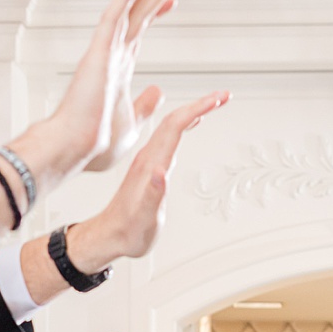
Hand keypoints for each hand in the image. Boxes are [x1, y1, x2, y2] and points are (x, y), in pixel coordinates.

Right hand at [34, 0, 182, 179]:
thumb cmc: (95, 144)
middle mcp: (111, 56)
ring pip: (128, 11)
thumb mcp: (133, 123)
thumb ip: (144, 106)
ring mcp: (104, 53)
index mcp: (118, 71)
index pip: (139, 34)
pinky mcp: (99, 54)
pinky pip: (114, 19)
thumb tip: (158, 92)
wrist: (74, 150)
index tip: (172, 0)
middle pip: (137, 15)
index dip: (155, 14)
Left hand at [67, 92, 229, 269]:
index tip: (216, 99)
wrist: (109, 236)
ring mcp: (148, 161)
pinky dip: (183, 126)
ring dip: (193, 111)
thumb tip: (161, 173)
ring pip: (171, 126)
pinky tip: (189, 124)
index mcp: (150, 166)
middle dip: (200, 104)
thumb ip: (152, 195)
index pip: (175, 127)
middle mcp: (148, 158)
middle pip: (175, 120)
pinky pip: (168, 138)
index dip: (196, 109)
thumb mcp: (144, 219)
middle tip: (223, 95)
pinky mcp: (149, 167)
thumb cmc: (128, 231)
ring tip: (212, 103)